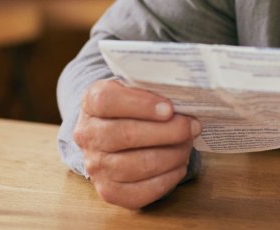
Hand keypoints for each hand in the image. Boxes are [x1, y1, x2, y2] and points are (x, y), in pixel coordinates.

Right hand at [72, 79, 199, 208]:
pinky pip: (140, 192)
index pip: (107, 100)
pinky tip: (179, 165)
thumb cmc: (135, 107)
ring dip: (171, 155)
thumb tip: (185, 98)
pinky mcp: (109, 191)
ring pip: (135, 165)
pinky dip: (167, 179)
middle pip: (125, 134)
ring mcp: (95, 166)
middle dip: (167, 131)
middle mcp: (87, 135)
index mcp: (91, 102)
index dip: (140, 104)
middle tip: (192, 127)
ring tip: (187, 144)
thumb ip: (154, 88)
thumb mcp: (138, 88)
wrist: (116, 132)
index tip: (170, 108)